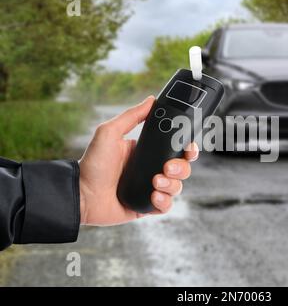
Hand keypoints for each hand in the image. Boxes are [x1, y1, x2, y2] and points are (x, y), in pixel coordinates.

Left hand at [78, 96, 198, 225]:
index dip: (187, 148)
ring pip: (177, 187)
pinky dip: (164, 201)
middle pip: (182, 168)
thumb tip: (151, 99)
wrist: (81, 195)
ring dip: (171, 184)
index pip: (176, 148)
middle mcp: (152, 169)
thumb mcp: (110, 132)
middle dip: (181, 167)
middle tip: (167, 167)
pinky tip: (153, 196)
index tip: (188, 147)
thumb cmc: (92, 164)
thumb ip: (131, 116)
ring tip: (155, 183)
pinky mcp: (147, 206)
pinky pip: (167, 205)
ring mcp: (151, 189)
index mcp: (147, 152)